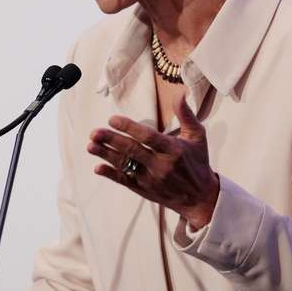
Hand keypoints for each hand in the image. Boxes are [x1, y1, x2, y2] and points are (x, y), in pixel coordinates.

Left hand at [87, 97, 218, 229]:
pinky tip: (98, 167)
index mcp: (173, 150)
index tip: (112, 119)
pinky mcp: (144, 190)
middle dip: (111, 141)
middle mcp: (161, 166)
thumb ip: (186, 114)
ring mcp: (151, 180)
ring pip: (125, 166)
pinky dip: (110, 175)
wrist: (201, 198)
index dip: (129, 128)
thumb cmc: (198, 162)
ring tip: (90, 146)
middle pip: (132, 151)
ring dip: (106, 155)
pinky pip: (124, 181)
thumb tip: (179, 93)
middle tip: (94, 132)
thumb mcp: (197, 136)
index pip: (148, 137)